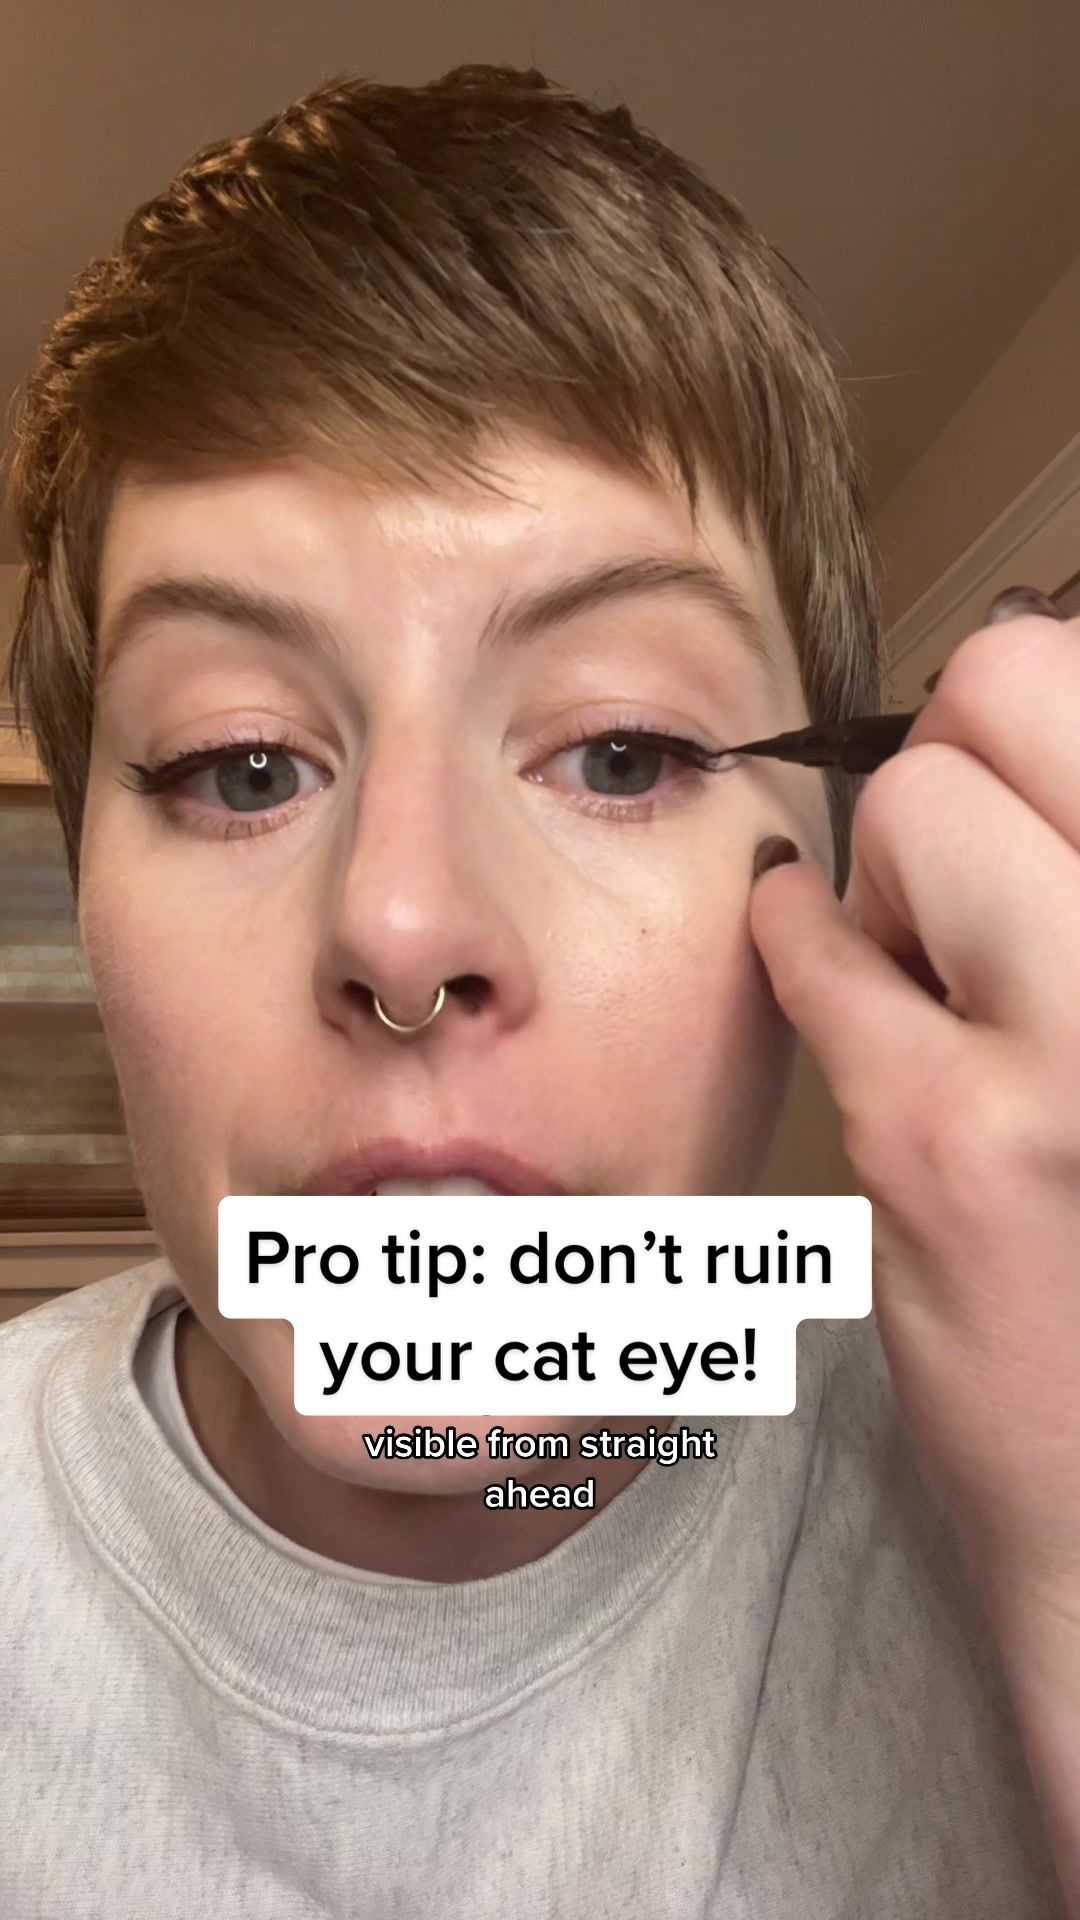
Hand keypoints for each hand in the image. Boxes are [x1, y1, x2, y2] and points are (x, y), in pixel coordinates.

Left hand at [749, 588, 1079, 1628]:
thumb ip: (1079, 884)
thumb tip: (1012, 699)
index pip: (1079, 677)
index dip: (1029, 712)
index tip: (1013, 790)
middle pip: (1009, 691)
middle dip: (955, 770)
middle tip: (961, 886)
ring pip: (915, 805)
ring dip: (892, 875)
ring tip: (929, 973)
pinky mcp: (955, 1137)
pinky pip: (819, 947)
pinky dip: (799, 941)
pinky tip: (817, 961)